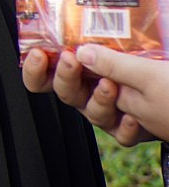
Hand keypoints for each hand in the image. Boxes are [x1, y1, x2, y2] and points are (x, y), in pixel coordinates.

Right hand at [22, 46, 166, 144]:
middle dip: (65, 78)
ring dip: (98, 103)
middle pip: (68, 90)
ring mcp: (120, 108)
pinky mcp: (137, 128)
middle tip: (73, 61)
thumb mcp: (149, 72)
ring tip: (113, 89)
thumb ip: (114, 64)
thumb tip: (80, 51)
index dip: (40, 65)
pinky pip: (120, 135)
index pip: (58, 67)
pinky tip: (137, 122)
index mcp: (101, 66)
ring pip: (91, 113)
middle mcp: (106, 85)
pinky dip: (126, 129)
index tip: (37, 54)